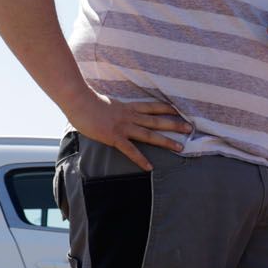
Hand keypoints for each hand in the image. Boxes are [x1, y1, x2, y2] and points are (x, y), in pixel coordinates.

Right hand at [68, 92, 189, 170]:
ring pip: (149, 134)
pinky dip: (140, 159)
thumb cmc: (86, 101)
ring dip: (165, 141)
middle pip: (157, 120)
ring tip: (180, 147)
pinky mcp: (114, 136)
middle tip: (191, 128)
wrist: (77, 100)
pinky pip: (130, 150)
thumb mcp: (106, 103)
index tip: (180, 111)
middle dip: (174, 124)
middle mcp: (129, 116)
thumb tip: (115, 112)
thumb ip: (115, 109)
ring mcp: (123, 126)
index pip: (152, 107)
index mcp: (128, 107)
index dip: (167, 108)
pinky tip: (149, 167)